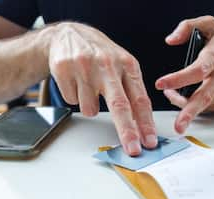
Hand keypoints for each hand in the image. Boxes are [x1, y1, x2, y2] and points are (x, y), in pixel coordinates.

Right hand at [49, 22, 156, 155]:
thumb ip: (131, 91)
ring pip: (90, 108)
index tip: (149, 141)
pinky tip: (76, 81)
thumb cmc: (100, 55)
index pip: (140, 99)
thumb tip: (139, 125)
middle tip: (133, 149)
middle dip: (127, 131)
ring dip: (90, 105)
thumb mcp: (122, 65)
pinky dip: (75, 96)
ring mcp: (84, 66)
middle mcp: (107, 64)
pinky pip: (72, 101)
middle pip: (119, 105)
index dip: (146, 123)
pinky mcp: (64, 69)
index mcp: (128, 64)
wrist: (69, 34)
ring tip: (89, 86)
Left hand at [156, 16, 213, 133]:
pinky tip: (186, 98)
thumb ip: (187, 27)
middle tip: (178, 126)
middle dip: (189, 112)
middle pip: (205, 97)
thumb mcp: (210, 25)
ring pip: (202, 105)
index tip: (161, 84)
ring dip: (184, 106)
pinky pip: (206, 108)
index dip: (179, 78)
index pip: (198, 70)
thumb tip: (170, 40)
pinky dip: (192, 105)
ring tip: (172, 96)